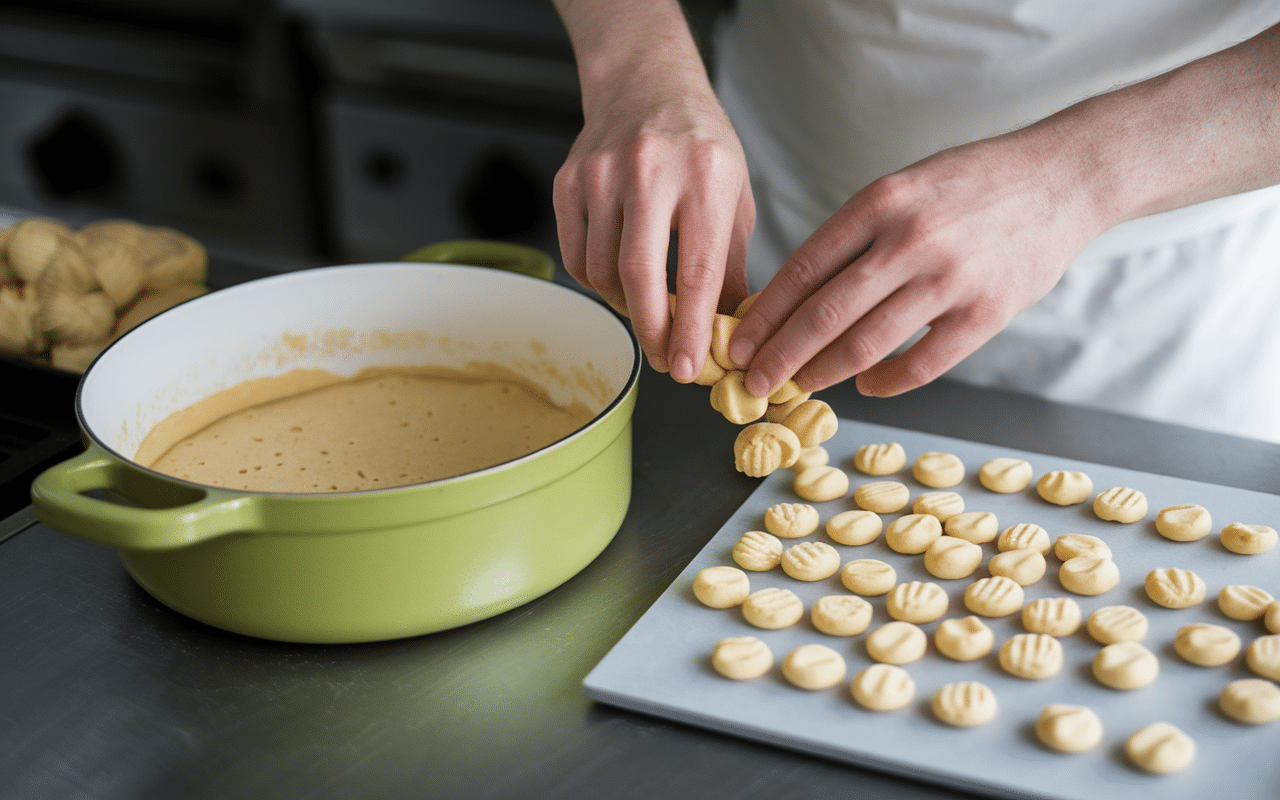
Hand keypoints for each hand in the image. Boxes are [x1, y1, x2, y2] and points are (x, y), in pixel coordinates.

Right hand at [552, 58, 753, 381]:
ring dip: (626, 305)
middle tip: (665, 362)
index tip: (689, 369)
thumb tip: (727, 334)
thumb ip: (731, 266)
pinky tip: (619, 277)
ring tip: (648, 307)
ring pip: (601, 271)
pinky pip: (575, 256)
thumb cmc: (699, 146)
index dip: (691, 328)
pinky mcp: (568, 181)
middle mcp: (650, 171)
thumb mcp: (735, 198)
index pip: (697, 269)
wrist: (646, 85)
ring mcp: (601, 174)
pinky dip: (597, 282)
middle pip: (638, 274)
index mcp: (705, 176)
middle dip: (651, 331)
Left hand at [728, 131, 1109, 398]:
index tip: (738, 345)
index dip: (765, 316)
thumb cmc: (969, 186)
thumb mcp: (901, 189)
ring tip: (798, 386)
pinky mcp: (987, 312)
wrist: (1062, 177)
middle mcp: (910, 239)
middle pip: (824, 314)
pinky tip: (866, 387)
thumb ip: (853, 237)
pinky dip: (885, 382)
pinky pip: (922, 364)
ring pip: (865, 343)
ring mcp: (950, 278)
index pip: (803, 269)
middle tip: (753, 382)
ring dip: (821, 373)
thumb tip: (792, 299)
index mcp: (879, 203)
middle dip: (779, 356)